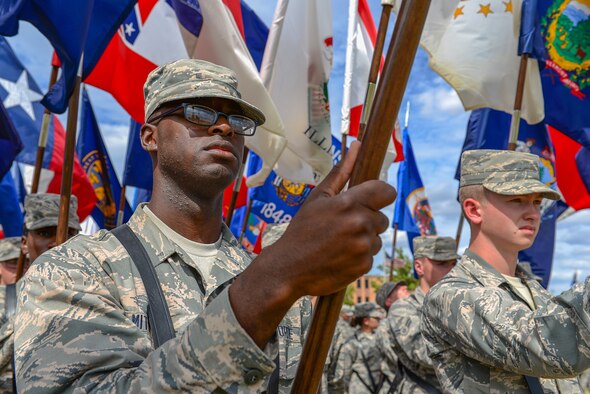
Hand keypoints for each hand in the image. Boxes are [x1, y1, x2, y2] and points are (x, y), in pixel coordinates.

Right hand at [229, 142, 395, 346]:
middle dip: (366, 219)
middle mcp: (361, 223)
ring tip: (338, 243)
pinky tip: (340, 256)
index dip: (380, 194)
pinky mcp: (364, 265)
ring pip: (377, 237)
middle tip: (341, 226)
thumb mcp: (318, 198)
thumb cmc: (302, 229)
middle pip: (381, 217)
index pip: (386, 191)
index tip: (371, 199)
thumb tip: (357, 145)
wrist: (289, 268)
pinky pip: (371, 255)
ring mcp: (364, 246)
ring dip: (364, 239)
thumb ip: (341, 172)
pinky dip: (359, 256)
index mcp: (350, 202)